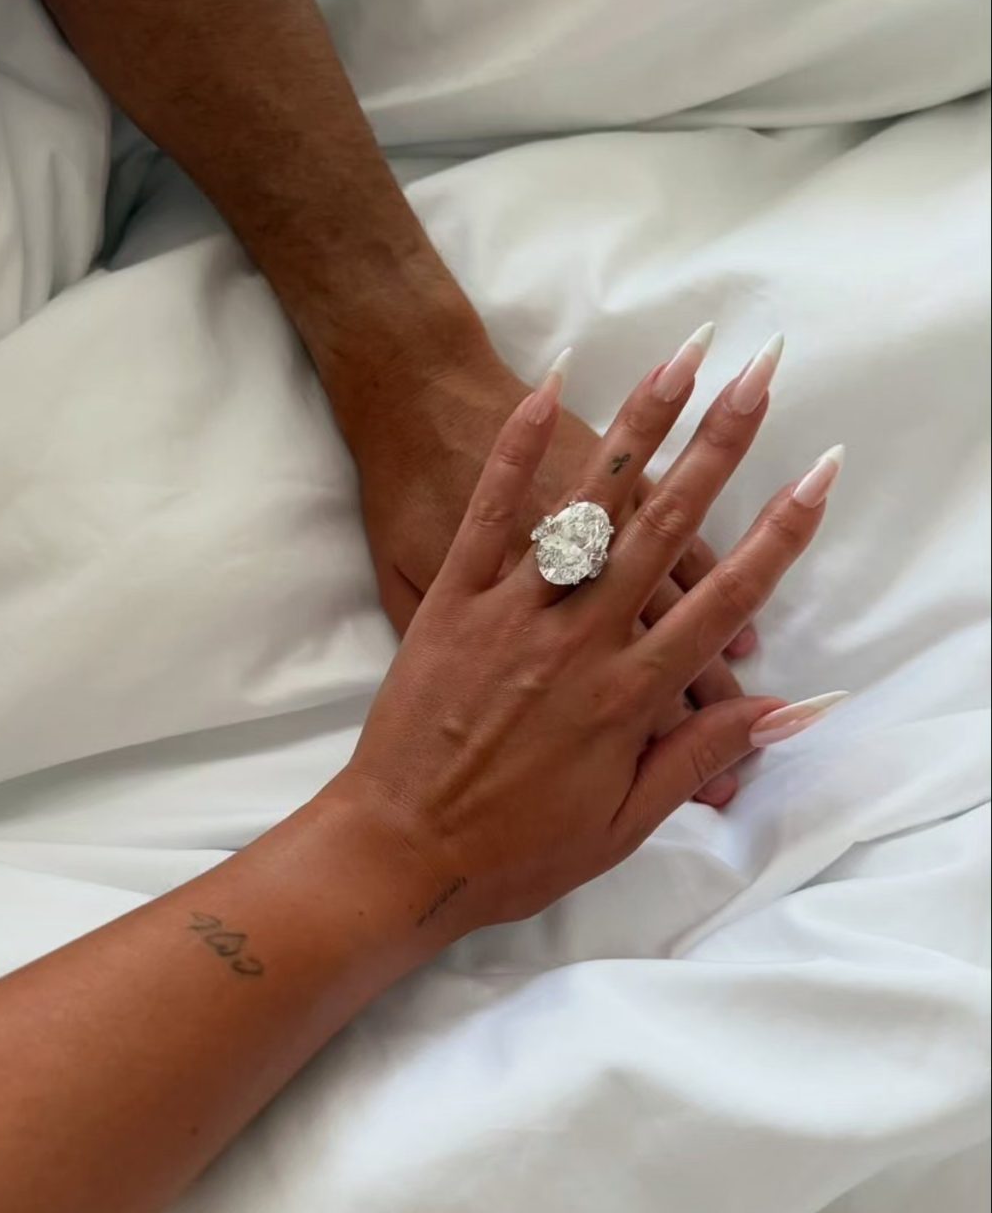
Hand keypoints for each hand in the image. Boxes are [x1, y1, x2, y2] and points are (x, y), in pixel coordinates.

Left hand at [350, 337, 757, 804]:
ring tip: (685, 362)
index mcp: (626, 695)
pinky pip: (490, 511)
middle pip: (666, 527)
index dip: (778, 535)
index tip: (817, 477)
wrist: (395, 849)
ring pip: (590, 505)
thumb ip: (696, 759)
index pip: (721, 600)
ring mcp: (514, 610)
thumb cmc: (509, 850)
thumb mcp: (618, 827)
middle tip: (761, 380)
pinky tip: (550, 390)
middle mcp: (580, 639)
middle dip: (721, 448)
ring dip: (640, 427)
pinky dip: (516, 448)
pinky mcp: (452, 597)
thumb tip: (778, 713)